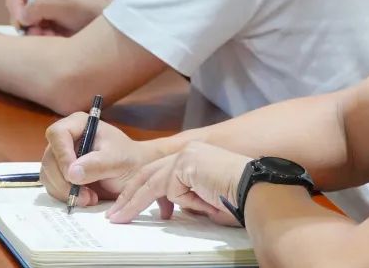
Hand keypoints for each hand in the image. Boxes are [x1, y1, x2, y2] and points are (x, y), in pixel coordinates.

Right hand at [5, 0, 108, 36]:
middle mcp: (37, 1)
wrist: (101, 23)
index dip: (16, 11)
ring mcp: (41, 16)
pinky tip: (56, 39)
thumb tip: (21, 18)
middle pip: (17, 17)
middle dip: (28, 26)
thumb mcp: (59, 4)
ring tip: (52, 35)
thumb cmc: (83, 8)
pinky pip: (35, 39)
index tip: (24, 22)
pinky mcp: (47, 30)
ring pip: (26, 30)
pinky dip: (43, 41)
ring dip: (36, 35)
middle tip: (41, 31)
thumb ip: (36, 8)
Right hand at [41, 113, 159, 207]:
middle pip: (49, 158)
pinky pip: (52, 186)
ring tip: (90, 198)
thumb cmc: (128, 160)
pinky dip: (65, 196)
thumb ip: (97, 164)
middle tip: (85, 196)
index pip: (57, 134)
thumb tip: (71, 173)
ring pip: (48, 175)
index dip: (62, 155)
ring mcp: (61, 156)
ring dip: (65, 191)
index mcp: (78, 124)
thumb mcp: (117, 160)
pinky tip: (86, 199)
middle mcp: (65, 138)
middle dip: (64, 181)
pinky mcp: (60, 174)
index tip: (72, 175)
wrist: (133, 173)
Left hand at [106, 142, 249, 225]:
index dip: (142, 190)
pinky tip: (155, 209)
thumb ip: (185, 196)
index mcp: (193, 158)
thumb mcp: (203, 197)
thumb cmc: (236, 198)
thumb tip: (168, 206)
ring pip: (150, 181)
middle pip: (148, 173)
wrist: (254, 189)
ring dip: (131, 201)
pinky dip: (159, 203)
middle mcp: (187, 152)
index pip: (160, 173)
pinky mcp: (184, 164)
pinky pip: (165, 189)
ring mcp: (185, 156)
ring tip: (118, 216)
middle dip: (129, 194)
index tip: (128, 204)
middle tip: (115, 211)